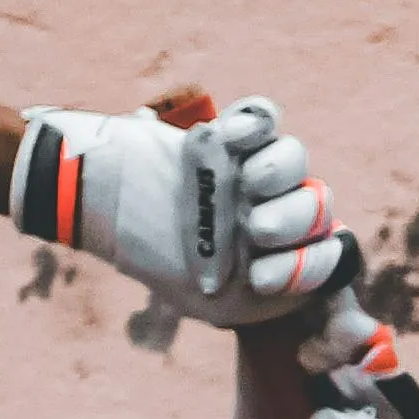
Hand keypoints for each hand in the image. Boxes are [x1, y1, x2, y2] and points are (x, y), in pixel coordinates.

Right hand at [8, 92, 355, 327]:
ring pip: (295, 160)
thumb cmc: (154, 258)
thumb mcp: (213, 301)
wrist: (94, 200)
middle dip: (293, 219)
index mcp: (276, 253)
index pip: (323, 254)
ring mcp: (251, 171)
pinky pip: (265, 117)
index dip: (309, 264)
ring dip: (281, 169)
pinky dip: (255, 120)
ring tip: (249, 180)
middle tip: (254, 228)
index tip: (264, 274)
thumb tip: (316, 285)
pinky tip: (228, 135)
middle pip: (316, 205)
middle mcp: (270, 210)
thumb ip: (265, 301)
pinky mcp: (231, 135)